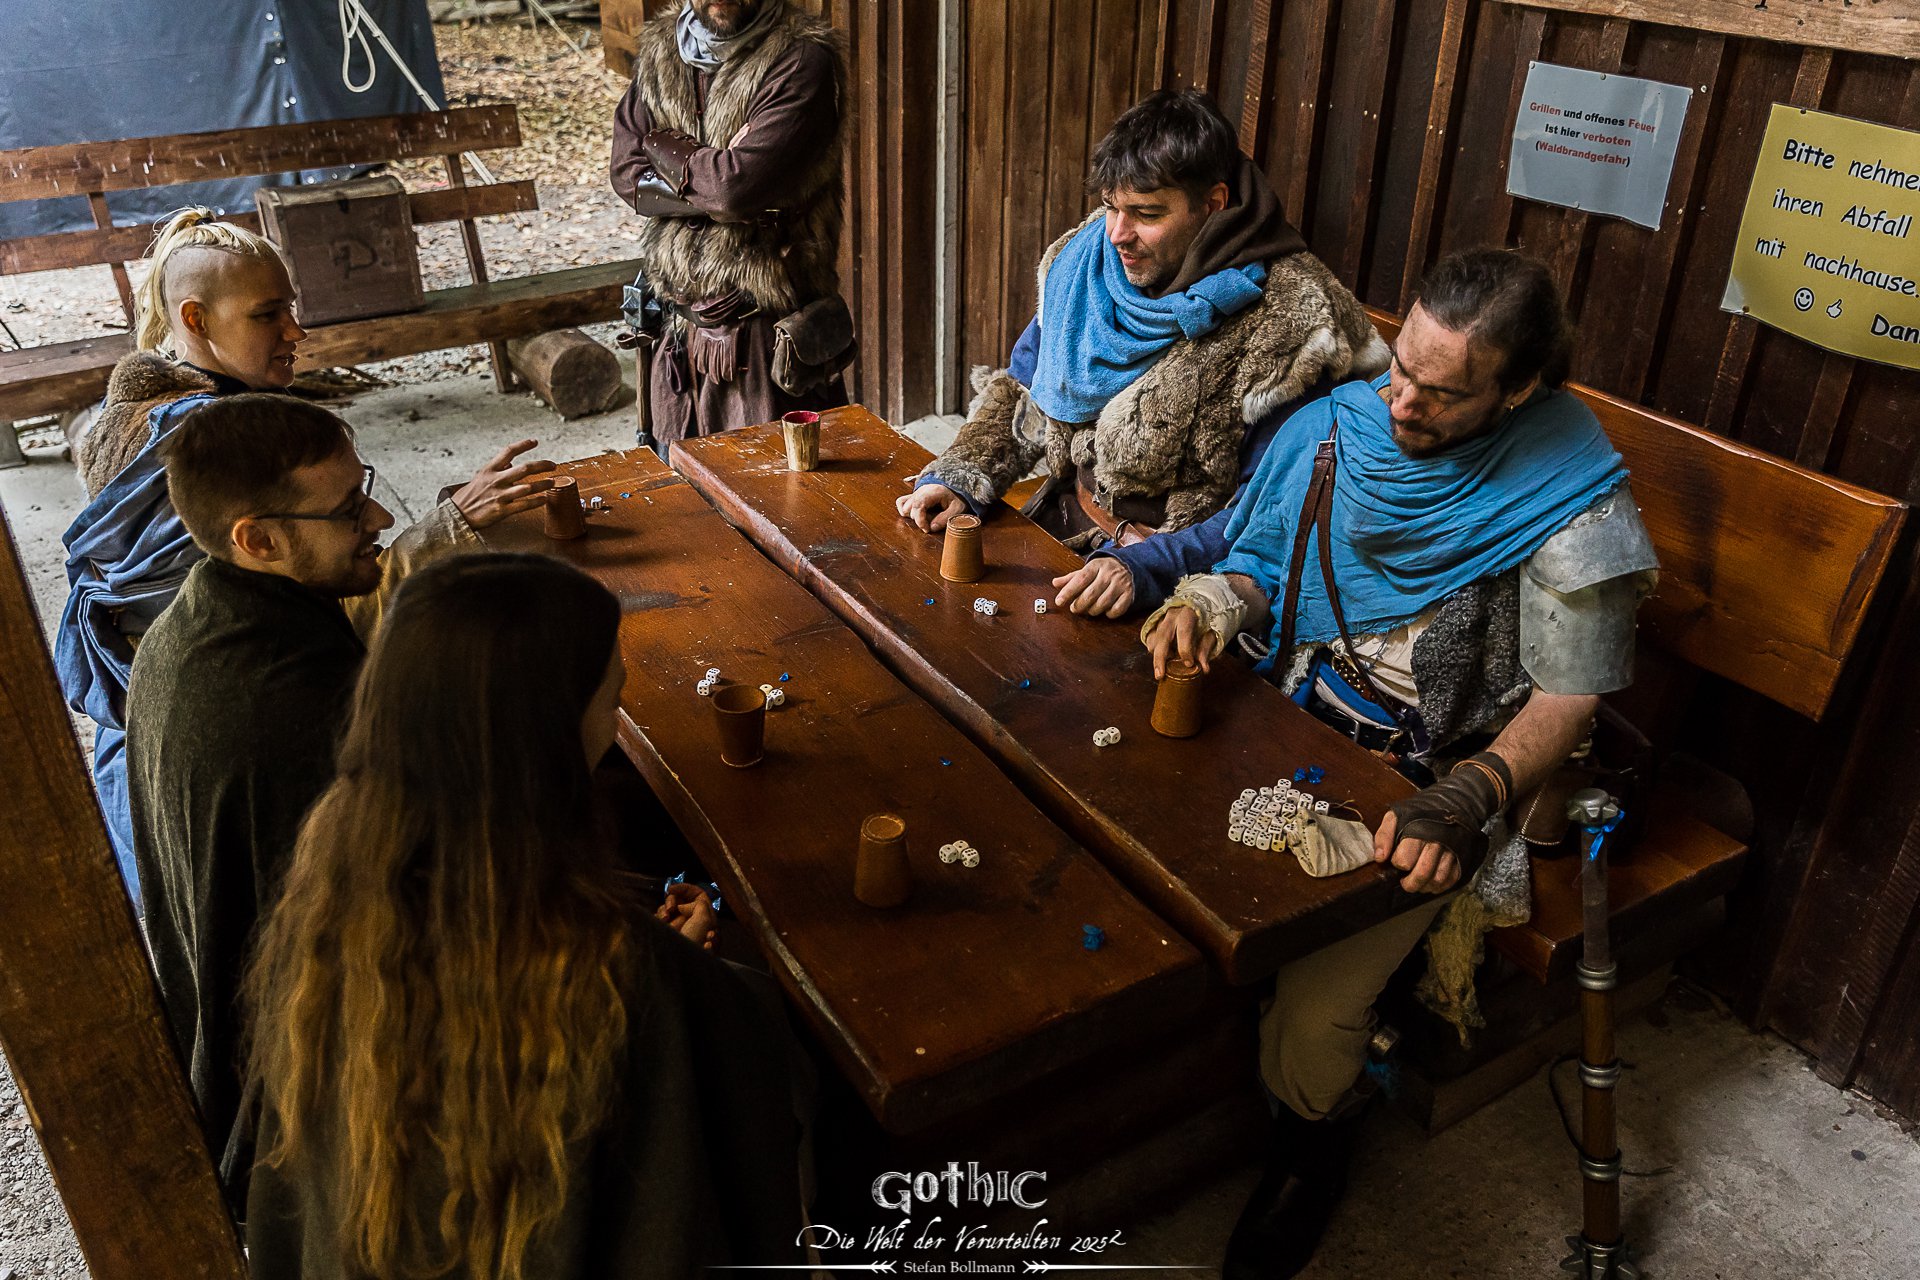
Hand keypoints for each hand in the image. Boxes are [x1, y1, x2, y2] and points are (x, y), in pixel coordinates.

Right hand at [449, 438, 556, 529]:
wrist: (458, 514)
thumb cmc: (470, 495)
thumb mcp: (480, 476)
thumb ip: (497, 469)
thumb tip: (511, 462)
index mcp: (489, 469)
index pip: (508, 452)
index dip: (523, 445)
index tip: (535, 442)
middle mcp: (496, 480)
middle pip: (524, 468)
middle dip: (541, 465)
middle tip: (553, 464)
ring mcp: (500, 496)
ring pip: (527, 487)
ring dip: (543, 484)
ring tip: (552, 482)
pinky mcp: (502, 510)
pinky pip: (524, 505)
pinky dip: (536, 502)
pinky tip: (544, 499)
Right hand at [657, 883, 717, 950]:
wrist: (673, 964)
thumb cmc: (692, 943)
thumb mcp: (703, 920)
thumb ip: (699, 905)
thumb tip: (684, 905)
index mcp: (706, 919)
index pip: (698, 896)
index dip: (686, 889)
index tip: (672, 889)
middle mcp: (692, 922)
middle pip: (681, 900)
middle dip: (673, 901)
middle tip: (671, 909)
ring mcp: (677, 928)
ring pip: (668, 908)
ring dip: (665, 910)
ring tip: (665, 919)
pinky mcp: (665, 933)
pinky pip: (659, 918)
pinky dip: (659, 917)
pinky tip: (662, 922)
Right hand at [895, 483, 966, 532]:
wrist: (959, 486)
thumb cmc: (959, 497)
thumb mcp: (957, 509)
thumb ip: (945, 518)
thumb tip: (931, 528)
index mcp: (932, 491)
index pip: (918, 505)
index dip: (920, 520)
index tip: (927, 530)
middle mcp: (921, 490)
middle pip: (910, 508)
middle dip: (919, 520)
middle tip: (932, 524)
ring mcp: (917, 492)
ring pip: (904, 506)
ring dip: (912, 515)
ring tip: (925, 519)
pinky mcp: (915, 495)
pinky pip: (901, 502)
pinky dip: (905, 510)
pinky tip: (916, 516)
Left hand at [1052, 558, 1134, 616]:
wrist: (1129, 566)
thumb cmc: (1104, 570)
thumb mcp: (1088, 570)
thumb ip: (1072, 578)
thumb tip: (1055, 583)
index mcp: (1096, 565)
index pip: (1080, 579)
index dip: (1068, 591)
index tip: (1059, 601)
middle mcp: (1109, 574)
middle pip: (1090, 594)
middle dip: (1079, 605)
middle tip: (1074, 608)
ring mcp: (1120, 584)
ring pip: (1102, 603)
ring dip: (1092, 611)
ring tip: (1089, 610)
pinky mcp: (1129, 594)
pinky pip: (1117, 609)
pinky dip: (1109, 614)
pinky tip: (1105, 610)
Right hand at [1141, 603, 1218, 678]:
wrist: (1195, 604)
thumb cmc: (1204, 620)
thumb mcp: (1210, 633)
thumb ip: (1206, 649)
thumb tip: (1204, 669)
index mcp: (1187, 614)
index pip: (1184, 632)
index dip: (1185, 650)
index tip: (1189, 664)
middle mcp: (1171, 616)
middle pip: (1162, 638)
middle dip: (1160, 658)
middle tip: (1160, 675)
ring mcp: (1160, 620)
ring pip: (1153, 640)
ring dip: (1158, 655)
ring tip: (1167, 664)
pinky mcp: (1154, 625)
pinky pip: (1150, 640)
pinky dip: (1154, 650)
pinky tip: (1164, 655)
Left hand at [1371, 752, 1512, 893]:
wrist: (1453, 803)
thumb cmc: (1420, 813)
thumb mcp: (1396, 816)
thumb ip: (1384, 835)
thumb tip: (1379, 858)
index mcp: (1418, 832)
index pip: (1404, 861)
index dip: (1398, 864)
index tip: (1397, 861)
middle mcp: (1436, 843)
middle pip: (1422, 874)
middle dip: (1410, 884)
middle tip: (1405, 882)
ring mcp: (1451, 851)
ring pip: (1438, 880)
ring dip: (1425, 887)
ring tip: (1418, 883)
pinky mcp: (1461, 858)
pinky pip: (1451, 880)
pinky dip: (1440, 886)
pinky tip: (1431, 882)